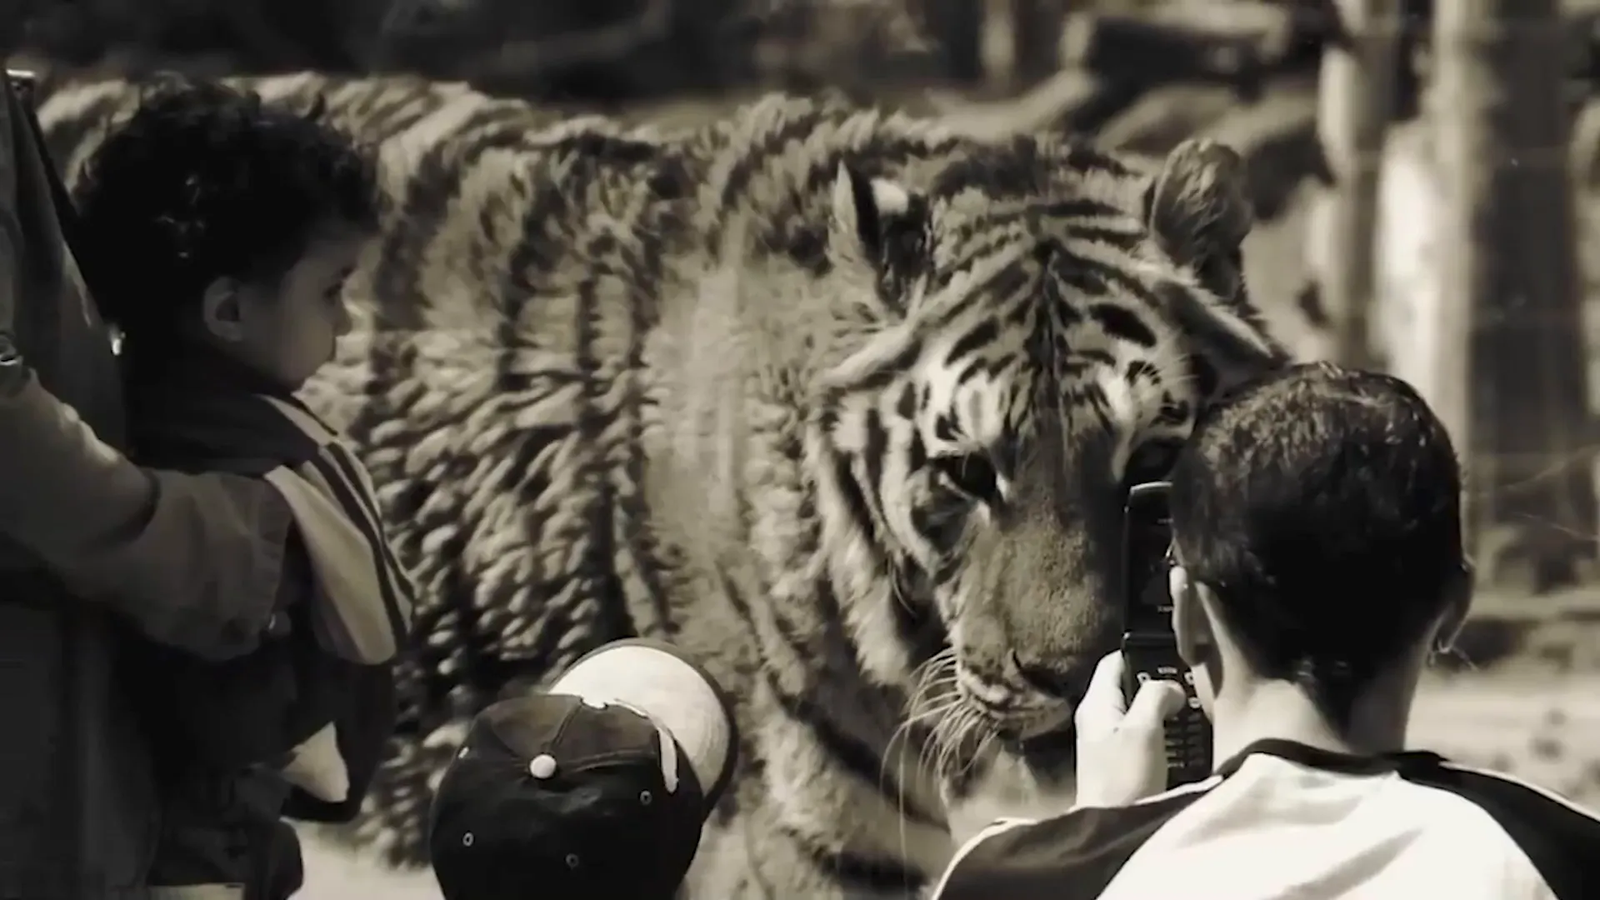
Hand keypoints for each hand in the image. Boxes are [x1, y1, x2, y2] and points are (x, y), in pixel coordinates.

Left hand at [1073, 651, 1187, 806]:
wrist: (1114, 831)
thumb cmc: (1125, 778)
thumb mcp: (1142, 729)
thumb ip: (1155, 695)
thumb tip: (1170, 686)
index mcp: (1096, 703)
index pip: (1115, 661)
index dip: (1143, 655)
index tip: (1174, 659)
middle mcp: (1098, 718)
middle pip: (1131, 686)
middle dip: (1160, 686)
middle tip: (1190, 691)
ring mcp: (1109, 742)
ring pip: (1141, 712)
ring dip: (1166, 713)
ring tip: (1192, 716)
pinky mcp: (1123, 763)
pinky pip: (1146, 737)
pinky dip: (1164, 735)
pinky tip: (1184, 742)